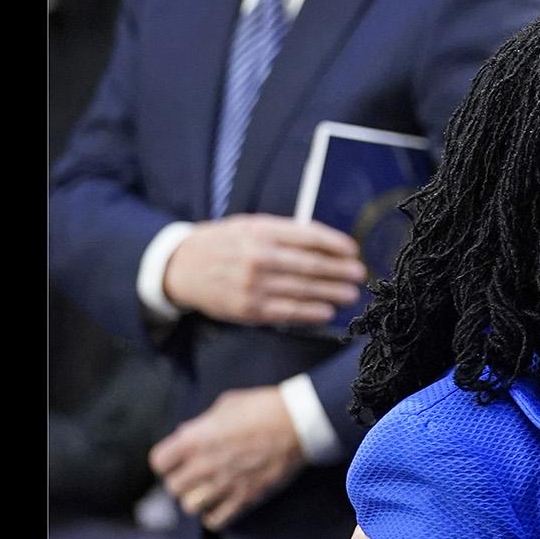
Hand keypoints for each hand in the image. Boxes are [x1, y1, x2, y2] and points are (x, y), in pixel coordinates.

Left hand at [151, 386, 305, 530]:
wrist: (300, 423)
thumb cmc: (264, 407)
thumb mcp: (227, 404)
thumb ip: (202, 422)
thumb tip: (187, 433)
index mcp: (195, 439)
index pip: (159, 462)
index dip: (168, 461)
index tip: (177, 460)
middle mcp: (204, 464)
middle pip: (173, 487)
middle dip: (183, 480)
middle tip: (196, 474)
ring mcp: (224, 484)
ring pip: (190, 506)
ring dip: (198, 498)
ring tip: (209, 490)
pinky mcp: (245, 498)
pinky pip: (215, 521)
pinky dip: (214, 516)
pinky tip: (222, 504)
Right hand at [163, 213, 367, 325]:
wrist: (179, 266)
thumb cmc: (223, 243)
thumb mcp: (250, 226)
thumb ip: (285, 232)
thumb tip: (325, 242)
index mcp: (261, 231)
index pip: (308, 236)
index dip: (335, 244)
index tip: (353, 250)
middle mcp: (259, 257)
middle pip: (311, 265)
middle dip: (340, 271)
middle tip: (360, 274)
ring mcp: (253, 285)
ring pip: (302, 290)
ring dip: (332, 293)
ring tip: (351, 294)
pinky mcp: (248, 309)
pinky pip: (286, 312)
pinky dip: (310, 312)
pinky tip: (327, 311)